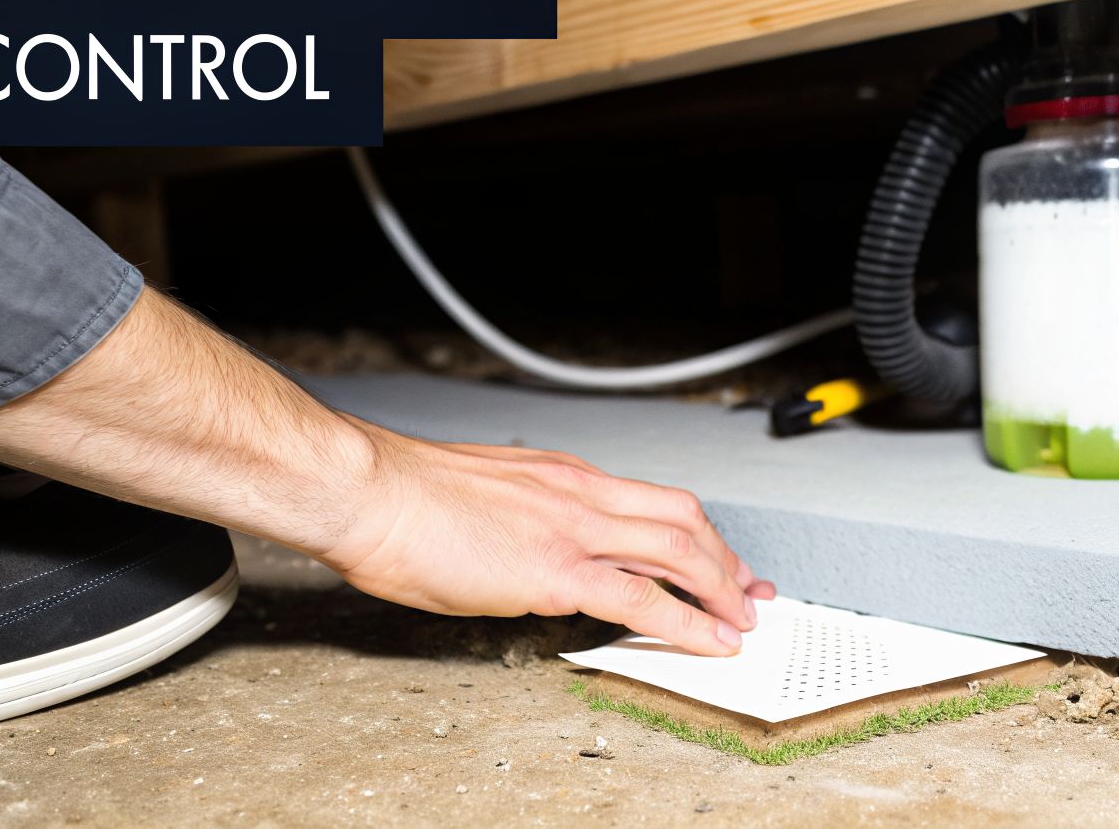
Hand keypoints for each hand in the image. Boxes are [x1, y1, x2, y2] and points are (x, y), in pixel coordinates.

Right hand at [322, 419, 776, 655]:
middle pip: (683, 520)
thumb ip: (524, 517)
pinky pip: (642, 599)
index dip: (695, 532)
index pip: (651, 501)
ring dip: (720, 590)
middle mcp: (581, 494)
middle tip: (749, 590)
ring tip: (741, 621)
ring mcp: (574, 531)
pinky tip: (707, 641)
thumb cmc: (404, 499)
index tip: (717, 554)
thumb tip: (532, 549)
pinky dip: (686, 622)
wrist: (369, 493)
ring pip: (679, 553)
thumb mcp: (485, 495)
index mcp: (564, 476)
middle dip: (726, 560)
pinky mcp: (558, 572)